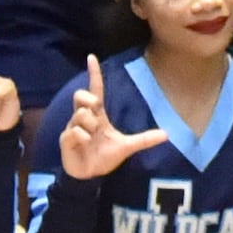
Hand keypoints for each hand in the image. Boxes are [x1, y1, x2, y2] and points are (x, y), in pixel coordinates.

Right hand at [58, 64, 172, 180]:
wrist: (91, 176)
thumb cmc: (105, 157)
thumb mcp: (127, 147)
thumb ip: (144, 139)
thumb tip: (167, 134)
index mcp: (98, 116)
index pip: (95, 89)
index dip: (94, 74)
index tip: (92, 57)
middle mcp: (84, 118)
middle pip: (81, 95)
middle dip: (88, 99)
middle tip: (95, 108)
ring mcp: (73, 127)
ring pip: (80, 115)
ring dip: (89, 125)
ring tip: (93, 138)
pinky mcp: (65, 139)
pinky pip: (74, 131)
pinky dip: (82, 137)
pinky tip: (85, 144)